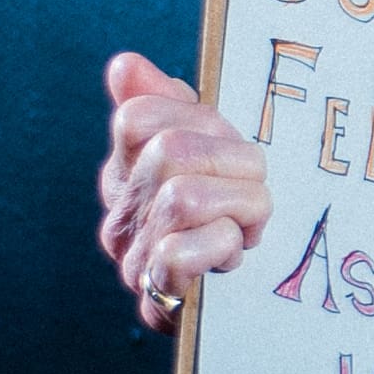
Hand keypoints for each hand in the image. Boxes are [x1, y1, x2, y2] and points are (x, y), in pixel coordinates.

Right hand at [99, 51, 273, 332]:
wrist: (234, 309)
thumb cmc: (224, 219)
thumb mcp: (204, 152)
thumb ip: (166, 104)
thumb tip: (124, 64)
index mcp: (128, 168)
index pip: (139, 116)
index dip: (200, 119)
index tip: (228, 143)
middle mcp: (121, 210)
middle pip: (172, 151)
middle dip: (234, 164)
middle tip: (253, 188)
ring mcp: (133, 254)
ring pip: (184, 199)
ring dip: (241, 207)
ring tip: (246, 225)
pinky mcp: (157, 296)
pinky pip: (180, 254)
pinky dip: (220, 248)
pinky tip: (230, 254)